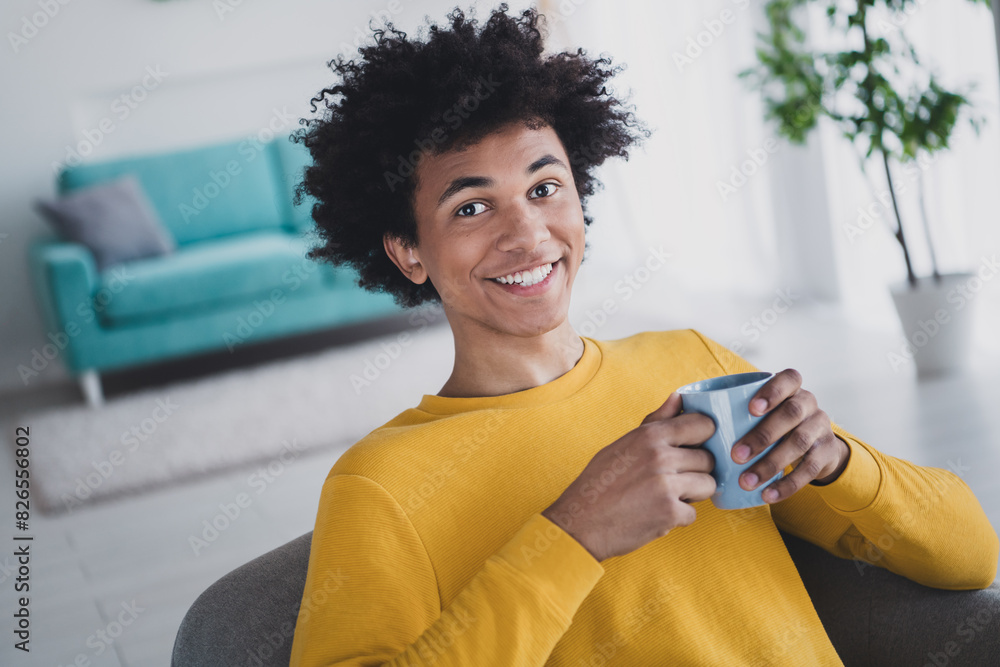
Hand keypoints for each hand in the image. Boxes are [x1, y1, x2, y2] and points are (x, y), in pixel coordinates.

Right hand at [542, 392, 716, 561]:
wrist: (580, 522)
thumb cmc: (600, 482)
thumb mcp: (624, 444)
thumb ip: (656, 422)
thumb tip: (679, 397)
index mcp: (650, 435)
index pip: (703, 424)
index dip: (703, 437)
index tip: (695, 447)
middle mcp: (660, 456)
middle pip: (708, 459)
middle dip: (696, 471)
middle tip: (674, 479)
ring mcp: (667, 485)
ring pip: (708, 485)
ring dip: (693, 494)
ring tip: (668, 496)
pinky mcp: (670, 513)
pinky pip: (694, 513)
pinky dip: (678, 517)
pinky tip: (657, 514)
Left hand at [731, 368, 849, 502]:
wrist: (811, 447)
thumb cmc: (767, 424)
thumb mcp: (755, 412)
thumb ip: (724, 406)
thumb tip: (676, 400)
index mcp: (791, 388)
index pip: (789, 379)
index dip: (773, 391)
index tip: (751, 409)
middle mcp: (809, 404)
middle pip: (792, 413)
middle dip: (763, 435)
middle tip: (737, 455)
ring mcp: (820, 428)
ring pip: (799, 443)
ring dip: (770, 464)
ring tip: (746, 481)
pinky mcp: (826, 454)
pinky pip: (809, 470)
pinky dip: (787, 485)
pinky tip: (767, 495)